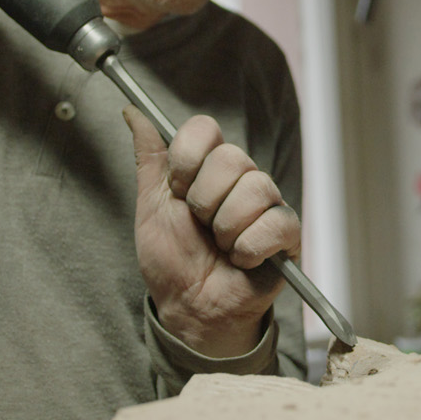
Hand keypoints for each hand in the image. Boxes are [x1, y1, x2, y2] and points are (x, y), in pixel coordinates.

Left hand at [127, 108, 298, 357]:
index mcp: (207, 167)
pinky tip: (241, 260)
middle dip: (203, 201)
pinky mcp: (287, 233)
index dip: (187, 160)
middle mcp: (240, 178)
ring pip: (254, 189)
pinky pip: (275, 223)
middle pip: (231, 157)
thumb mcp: (151, 206)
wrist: (188, 306)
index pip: (205, 129)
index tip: (176, 190)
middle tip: (200, 225)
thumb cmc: (172, 259)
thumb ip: (149, 158)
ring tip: (220, 246)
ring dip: (226, 229)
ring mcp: (267, 204)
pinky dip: (248, 249)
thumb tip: (133, 113)